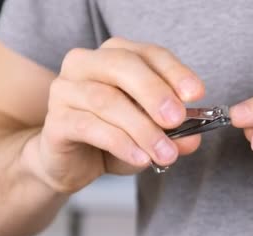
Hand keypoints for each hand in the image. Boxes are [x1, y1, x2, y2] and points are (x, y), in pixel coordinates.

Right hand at [33, 37, 203, 192]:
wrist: (73, 163)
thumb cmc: (114, 137)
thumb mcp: (152, 134)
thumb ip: (174, 134)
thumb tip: (192, 138)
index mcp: (116, 56)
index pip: (150, 54)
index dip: (175, 72)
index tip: (196, 94)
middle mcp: (87, 64)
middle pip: (123, 66)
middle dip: (155, 93)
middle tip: (177, 119)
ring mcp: (66, 90)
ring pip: (107, 100)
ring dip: (143, 129)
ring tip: (165, 153)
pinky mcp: (56, 121)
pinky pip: (89, 127)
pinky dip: (121, 143)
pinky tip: (141, 158)